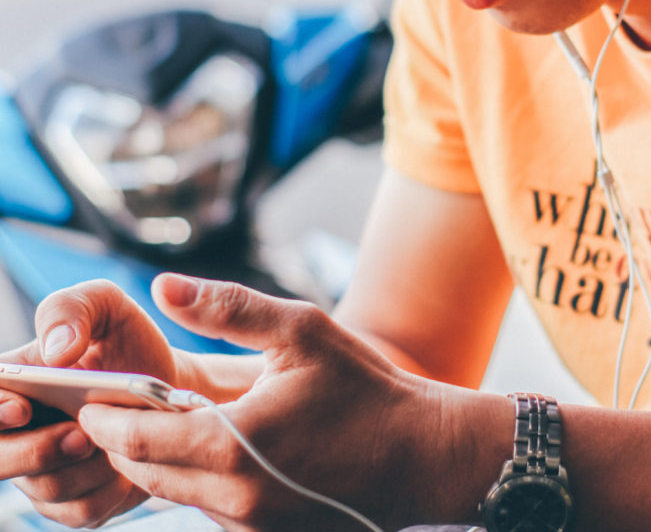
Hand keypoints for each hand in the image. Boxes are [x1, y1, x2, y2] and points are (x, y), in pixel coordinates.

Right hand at [0, 278, 191, 527]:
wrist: (172, 383)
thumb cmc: (130, 342)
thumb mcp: (106, 305)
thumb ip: (72, 308)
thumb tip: (56, 351)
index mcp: (16, 381)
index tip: (22, 409)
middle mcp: (19, 431)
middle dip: (35, 452)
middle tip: (81, 434)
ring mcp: (44, 470)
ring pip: (44, 489)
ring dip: (84, 467)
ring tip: (113, 439)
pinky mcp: (76, 500)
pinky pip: (81, 511)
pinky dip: (108, 488)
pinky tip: (125, 462)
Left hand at [79, 273, 510, 531]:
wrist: (419, 456)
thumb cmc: (364, 389)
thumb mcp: (300, 331)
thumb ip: (228, 308)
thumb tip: (164, 286)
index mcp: (233, 444)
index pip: (136, 439)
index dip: (104, 416)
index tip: (87, 395)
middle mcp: (232, 496)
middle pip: (145, 471)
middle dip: (118, 438)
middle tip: (105, 403)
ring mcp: (248, 522)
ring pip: (173, 491)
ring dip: (154, 456)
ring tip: (148, 417)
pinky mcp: (263, 531)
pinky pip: (206, 503)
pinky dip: (189, 473)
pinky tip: (203, 440)